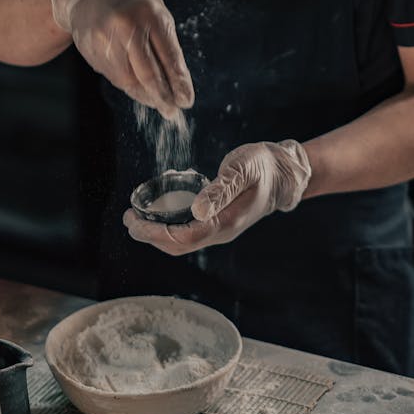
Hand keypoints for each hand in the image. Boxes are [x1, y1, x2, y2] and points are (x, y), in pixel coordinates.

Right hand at [46, 0, 193, 118]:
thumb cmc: (132, 1)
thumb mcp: (156, 13)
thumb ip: (166, 45)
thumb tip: (177, 84)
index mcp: (149, 15)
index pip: (169, 58)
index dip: (179, 83)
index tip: (186, 101)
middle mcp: (126, 27)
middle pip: (148, 75)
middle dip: (163, 98)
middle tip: (172, 112)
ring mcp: (104, 39)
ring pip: (129, 81)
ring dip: (145, 96)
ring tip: (157, 102)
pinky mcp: (90, 49)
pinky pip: (113, 76)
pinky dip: (128, 85)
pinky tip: (137, 87)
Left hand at [123, 139, 311, 254]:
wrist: (285, 173)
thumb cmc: (264, 167)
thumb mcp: (243, 169)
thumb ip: (221, 189)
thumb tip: (197, 210)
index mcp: (226, 222)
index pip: (184, 238)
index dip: (156, 233)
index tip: (135, 222)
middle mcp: (221, 231)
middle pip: (179, 246)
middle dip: (150, 236)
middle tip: (127, 219)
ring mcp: (219, 228)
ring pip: (182, 241)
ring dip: (157, 233)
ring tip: (135, 218)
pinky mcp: (217, 221)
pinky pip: (188, 231)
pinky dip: (168, 226)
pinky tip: (158, 212)